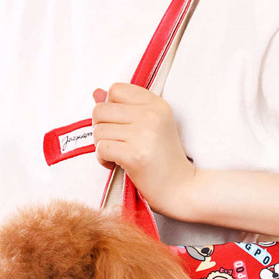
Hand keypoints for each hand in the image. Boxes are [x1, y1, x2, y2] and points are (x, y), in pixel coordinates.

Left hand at [91, 83, 198, 218]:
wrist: (181, 188)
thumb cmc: (163, 159)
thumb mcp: (150, 126)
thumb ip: (123, 108)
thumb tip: (96, 93)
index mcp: (157, 104)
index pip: (116, 90)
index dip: (110, 108)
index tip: (120, 125)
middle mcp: (151, 115)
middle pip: (101, 110)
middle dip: (100, 128)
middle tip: (115, 142)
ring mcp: (144, 135)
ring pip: (98, 130)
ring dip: (101, 145)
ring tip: (117, 154)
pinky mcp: (136, 156)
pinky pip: (102, 148)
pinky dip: (102, 159)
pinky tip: (115, 164)